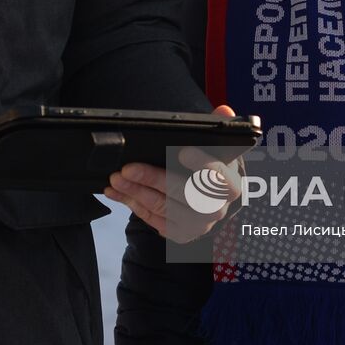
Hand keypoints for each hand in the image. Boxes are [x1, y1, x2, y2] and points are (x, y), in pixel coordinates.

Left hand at [103, 104, 242, 243]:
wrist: (208, 198)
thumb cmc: (208, 167)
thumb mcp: (216, 148)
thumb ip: (218, 128)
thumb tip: (224, 109)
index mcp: (229, 184)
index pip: (221, 177)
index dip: (203, 165)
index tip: (182, 152)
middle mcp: (216, 209)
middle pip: (184, 194)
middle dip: (152, 179)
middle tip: (127, 169)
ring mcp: (197, 225)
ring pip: (163, 208)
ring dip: (135, 192)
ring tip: (115, 180)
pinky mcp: (179, 234)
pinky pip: (153, 221)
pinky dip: (132, 205)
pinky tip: (118, 193)